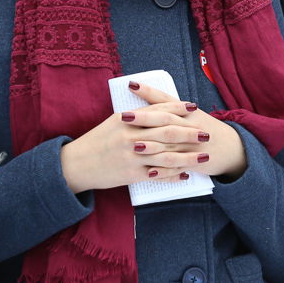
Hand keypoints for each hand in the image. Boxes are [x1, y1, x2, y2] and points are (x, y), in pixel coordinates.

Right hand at [59, 81, 242, 192]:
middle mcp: (131, 136)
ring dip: (188, 156)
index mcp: (126, 119)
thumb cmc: (96, 142)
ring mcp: (132, 156)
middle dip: (190, 133)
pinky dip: (174, 175)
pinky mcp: (131, 174)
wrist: (77, 165)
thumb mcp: (112, 123)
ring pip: (167, 156)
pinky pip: (158, 174)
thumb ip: (134, 117)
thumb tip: (156, 112)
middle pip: (167, 132)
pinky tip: (186, 174)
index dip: (178, 108)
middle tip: (206, 134)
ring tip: (204, 156)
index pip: (158, 110)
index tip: (194, 107)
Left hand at [126, 82, 246, 179]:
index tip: (131, 85)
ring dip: (151, 146)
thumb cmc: (204, 128)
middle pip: (164, 120)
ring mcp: (191, 144)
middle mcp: (189, 126)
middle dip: (144, 119)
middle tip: (124, 117)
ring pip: (170, 145)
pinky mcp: (194, 162)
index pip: (165, 100)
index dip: (148, 92)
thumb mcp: (190, 115)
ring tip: (134, 145)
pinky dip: (164, 171)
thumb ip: (169, 107)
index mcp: (187, 112)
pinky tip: (149, 172)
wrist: (230, 149)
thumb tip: (142, 99)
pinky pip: (177, 167)